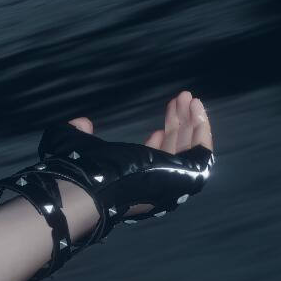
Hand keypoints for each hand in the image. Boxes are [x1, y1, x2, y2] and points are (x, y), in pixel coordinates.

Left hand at [59, 91, 216, 226]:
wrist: (89, 183)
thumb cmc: (80, 168)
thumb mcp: (78, 144)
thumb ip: (79, 134)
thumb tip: (81, 123)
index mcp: (132, 181)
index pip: (153, 164)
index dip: (158, 143)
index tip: (157, 127)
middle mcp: (155, 184)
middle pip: (174, 150)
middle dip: (178, 124)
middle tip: (180, 99)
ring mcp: (172, 180)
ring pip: (189, 147)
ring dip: (192, 120)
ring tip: (189, 97)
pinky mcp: (186, 175)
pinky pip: (203, 151)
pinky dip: (203, 128)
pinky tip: (197, 107)